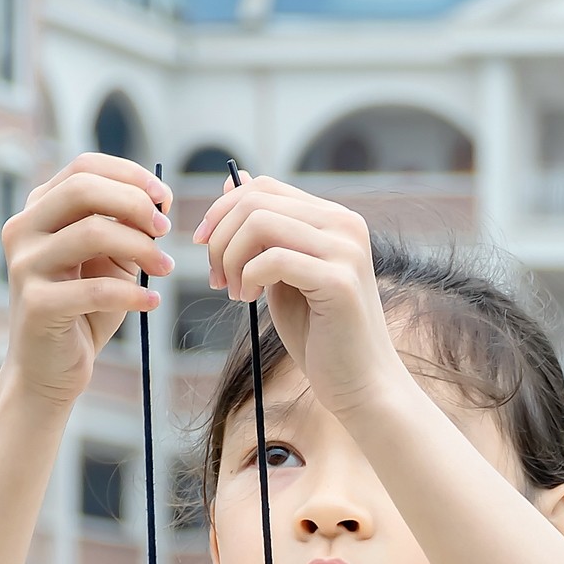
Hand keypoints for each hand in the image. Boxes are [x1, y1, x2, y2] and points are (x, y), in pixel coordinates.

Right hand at [0, 155, 170, 411]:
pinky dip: (133, 293)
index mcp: (38, 210)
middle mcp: (23, 230)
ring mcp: (24, 265)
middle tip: (165, 230)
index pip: (83, 167)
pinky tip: (151, 302)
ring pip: (91, 232)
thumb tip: (158, 200)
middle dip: (134, 203)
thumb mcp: (108, 260)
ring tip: (165, 268)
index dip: (130, 175)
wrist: (49, 370)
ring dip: (141, 247)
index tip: (164, 199)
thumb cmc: (83, 310)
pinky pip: (96, 289)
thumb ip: (125, 227)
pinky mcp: (36, 304)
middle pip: (82, 188)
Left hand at [193, 174, 403, 422]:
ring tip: (232, 291)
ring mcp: (345, 250)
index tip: (204, 246)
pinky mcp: (339, 280)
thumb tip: (232, 180)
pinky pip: (272, 260)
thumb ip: (263, 232)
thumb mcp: (281, 273)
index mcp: (334, 219)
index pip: (264, 187)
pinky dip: (247, 278)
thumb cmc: (320, 332)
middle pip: (256, 200)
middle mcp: (345, 225)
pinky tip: (248, 300)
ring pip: (259, 223)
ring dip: (231, 258)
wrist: (359, 383)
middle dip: (220, 237)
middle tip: (215, 278)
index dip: (223, 210)